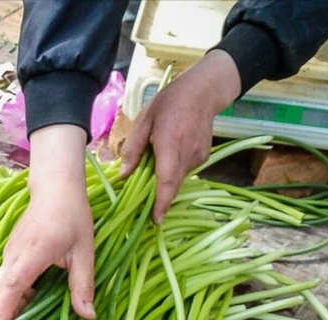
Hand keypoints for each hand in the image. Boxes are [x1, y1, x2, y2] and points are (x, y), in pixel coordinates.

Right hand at [0, 124, 95, 319]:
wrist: (55, 188)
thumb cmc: (72, 218)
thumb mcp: (84, 253)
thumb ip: (82, 286)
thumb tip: (87, 316)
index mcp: (31, 257)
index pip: (10, 289)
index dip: (3, 313)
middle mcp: (14, 257)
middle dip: (4, 314)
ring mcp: (9, 254)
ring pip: (0, 286)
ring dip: (10, 303)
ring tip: (29, 316)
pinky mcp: (11, 252)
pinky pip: (5, 277)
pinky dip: (13, 292)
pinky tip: (33, 296)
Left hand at [120, 49, 241, 223]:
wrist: (204, 91)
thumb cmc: (170, 102)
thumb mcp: (144, 119)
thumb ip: (133, 148)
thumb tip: (124, 174)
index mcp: (170, 144)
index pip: (167, 180)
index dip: (161, 202)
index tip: (156, 220)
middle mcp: (187, 154)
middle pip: (172, 185)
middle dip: (159, 198)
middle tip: (144, 205)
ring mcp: (198, 157)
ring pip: (178, 179)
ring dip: (165, 180)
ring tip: (154, 164)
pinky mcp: (203, 157)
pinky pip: (184, 171)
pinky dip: (173, 171)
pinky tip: (168, 155)